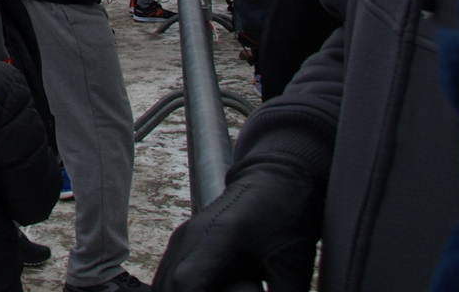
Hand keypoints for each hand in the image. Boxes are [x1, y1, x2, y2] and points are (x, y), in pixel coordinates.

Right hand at [154, 166, 320, 290]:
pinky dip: (177, 291)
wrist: (278, 177)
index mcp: (218, 238)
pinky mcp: (185, 240)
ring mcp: (184, 236)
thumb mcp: (293, 268)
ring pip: (164, 282)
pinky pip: (169, 274)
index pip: (187, 284)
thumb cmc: (288, 216)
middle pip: (168, 286)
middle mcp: (191, 235)